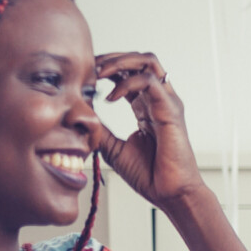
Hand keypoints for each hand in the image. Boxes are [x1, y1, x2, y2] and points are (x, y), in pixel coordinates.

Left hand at [89, 52, 204, 209]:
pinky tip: (110, 96)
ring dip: (120, 61)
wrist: (169, 193)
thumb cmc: (149, 174)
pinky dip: (127, 83)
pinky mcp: (171, 110)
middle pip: (139, 59)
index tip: (84, 75)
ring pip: (147, 61)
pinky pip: (150, 82)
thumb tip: (79, 115)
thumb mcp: (112, 148)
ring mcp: (167, 102)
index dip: (106, 67)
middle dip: (111, 57)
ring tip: (99, 73)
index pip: (129, 72)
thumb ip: (100, 129)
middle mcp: (159, 99)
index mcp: (147, 106)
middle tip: (88, 67)